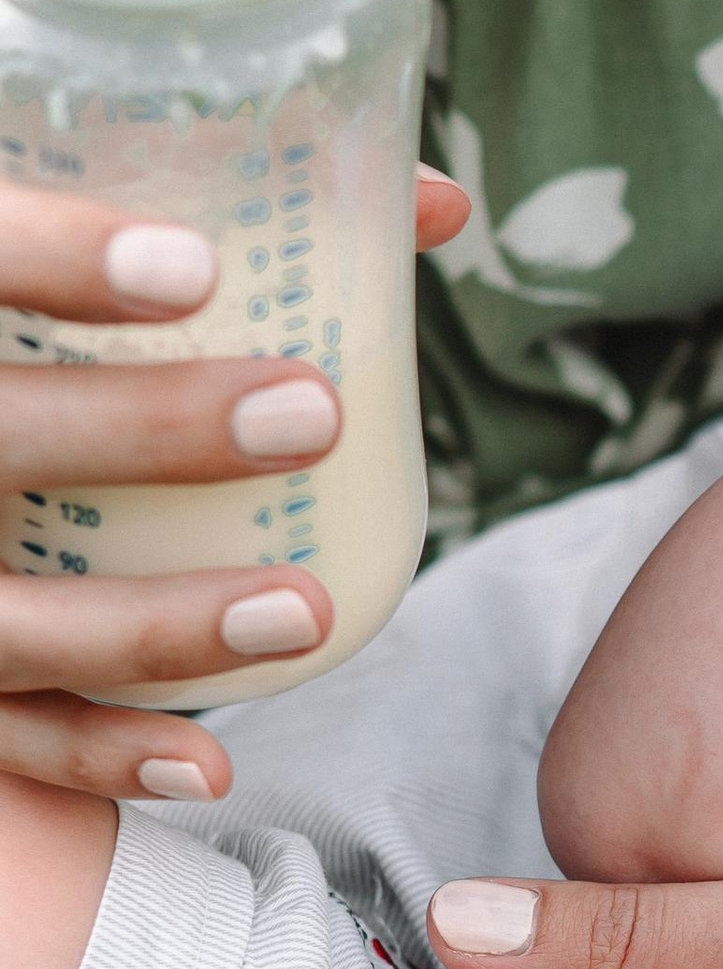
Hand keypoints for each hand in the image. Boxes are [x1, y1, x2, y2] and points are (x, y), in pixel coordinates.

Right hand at [0, 166, 469, 800]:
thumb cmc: (30, 337)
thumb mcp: (73, 249)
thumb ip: (217, 204)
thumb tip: (432, 203)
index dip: (55, 255)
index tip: (199, 265)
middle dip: (144, 432)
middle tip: (307, 414)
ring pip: (3, 621)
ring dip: (151, 628)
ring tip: (301, 610)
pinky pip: (5, 733)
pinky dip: (98, 757)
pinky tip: (207, 765)